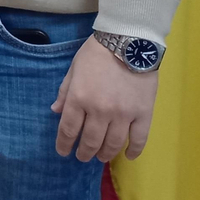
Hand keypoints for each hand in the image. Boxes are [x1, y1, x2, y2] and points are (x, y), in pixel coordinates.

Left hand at [52, 36, 158, 161]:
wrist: (128, 42)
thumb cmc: (96, 53)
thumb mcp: (74, 69)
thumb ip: (64, 91)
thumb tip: (55, 111)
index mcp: (79, 98)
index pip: (68, 129)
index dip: (64, 144)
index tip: (63, 152)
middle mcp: (100, 110)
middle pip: (90, 141)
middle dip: (84, 152)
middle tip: (83, 157)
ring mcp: (123, 114)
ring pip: (113, 144)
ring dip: (105, 154)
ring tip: (101, 157)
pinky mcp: (143, 113)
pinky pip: (139, 139)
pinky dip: (134, 151)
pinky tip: (128, 156)